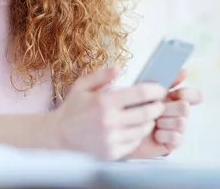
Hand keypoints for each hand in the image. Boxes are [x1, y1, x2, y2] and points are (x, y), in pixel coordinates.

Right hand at [48, 65, 166, 160]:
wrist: (59, 137)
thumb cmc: (72, 110)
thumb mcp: (82, 86)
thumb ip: (101, 75)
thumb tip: (119, 67)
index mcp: (103, 102)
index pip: (140, 94)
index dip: (155, 90)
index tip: (160, 89)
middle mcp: (109, 122)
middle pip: (147, 113)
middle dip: (158, 107)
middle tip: (159, 103)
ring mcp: (111, 139)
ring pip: (143, 129)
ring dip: (149, 121)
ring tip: (146, 115)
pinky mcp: (112, 152)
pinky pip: (135, 142)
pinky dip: (138, 134)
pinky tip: (133, 128)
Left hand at [128, 69, 202, 158]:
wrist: (120, 128)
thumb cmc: (132, 106)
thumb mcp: (145, 89)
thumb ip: (164, 80)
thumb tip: (184, 71)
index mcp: (175, 98)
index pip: (194, 95)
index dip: (188, 94)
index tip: (176, 94)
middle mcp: (179, 113)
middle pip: (185, 107)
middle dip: (169, 108)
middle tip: (156, 109)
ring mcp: (177, 128)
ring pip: (181, 122)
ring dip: (164, 122)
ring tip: (152, 122)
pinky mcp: (173, 143)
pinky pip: (177, 137)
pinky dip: (164, 135)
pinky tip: (155, 134)